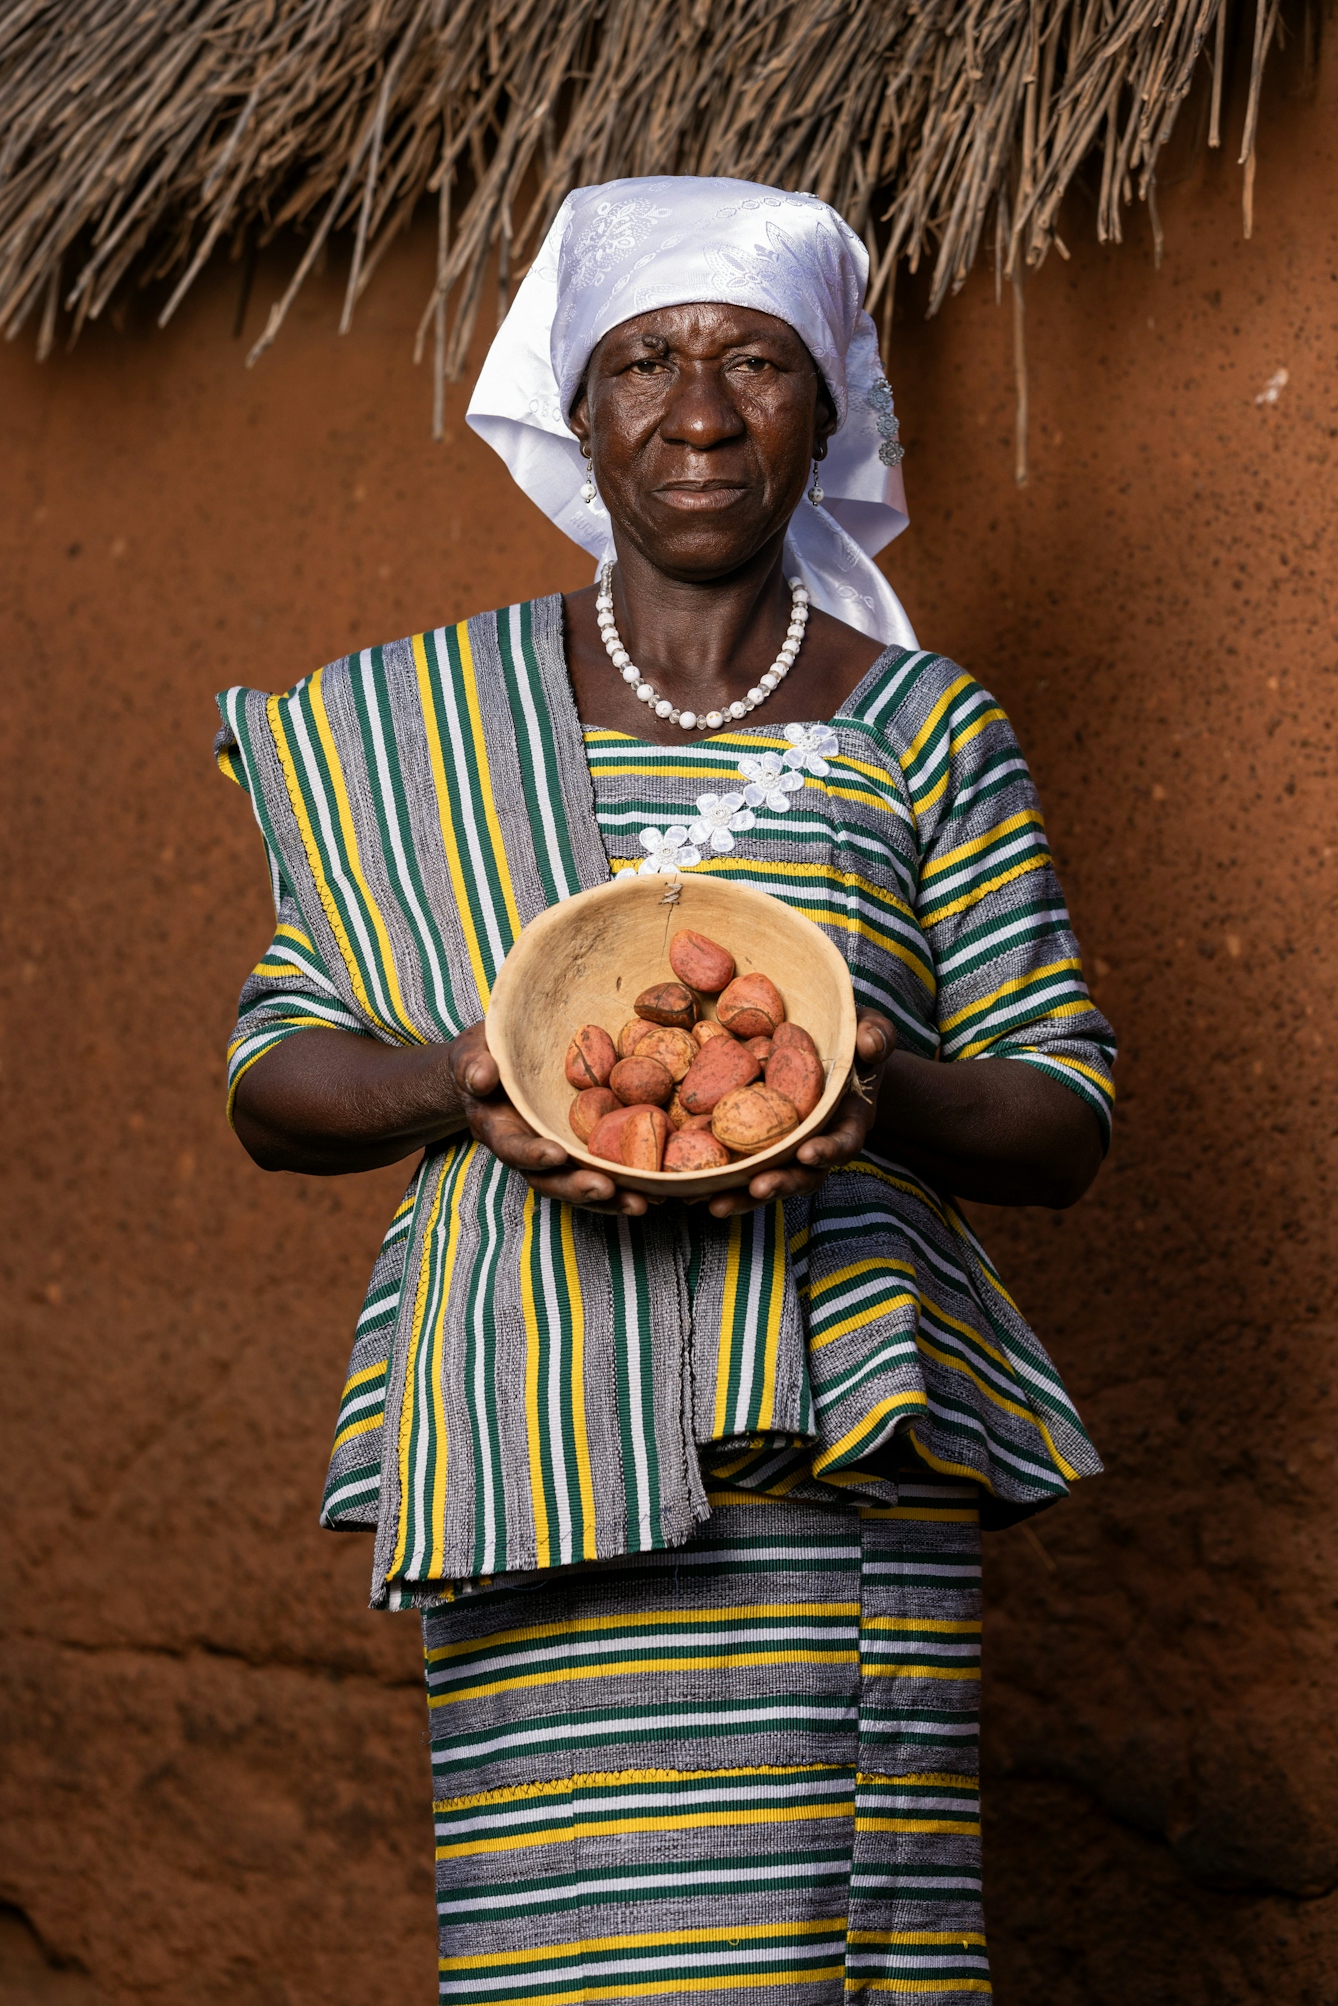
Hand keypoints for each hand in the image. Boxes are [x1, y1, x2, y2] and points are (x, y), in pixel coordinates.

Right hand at [450, 1023, 650, 1216]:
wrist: (499, 1065)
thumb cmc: (486, 1057)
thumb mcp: (472, 1054)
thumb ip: (472, 1065)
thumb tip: (481, 1077)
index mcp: (499, 1129)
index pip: (513, 1147)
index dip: (532, 1155)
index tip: (555, 1155)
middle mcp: (528, 1151)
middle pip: (551, 1180)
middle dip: (579, 1187)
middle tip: (607, 1189)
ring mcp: (556, 1155)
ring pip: (580, 1184)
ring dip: (611, 1198)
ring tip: (642, 1202)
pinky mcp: (581, 1150)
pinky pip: (603, 1171)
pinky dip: (627, 1183)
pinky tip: (658, 1190)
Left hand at [704, 1009, 896, 1219]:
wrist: (828, 1054)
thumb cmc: (851, 1041)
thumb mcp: (870, 1030)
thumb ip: (876, 1035)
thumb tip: (869, 1043)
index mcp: (848, 1120)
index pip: (844, 1142)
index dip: (829, 1151)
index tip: (808, 1153)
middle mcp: (818, 1143)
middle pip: (803, 1175)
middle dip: (781, 1184)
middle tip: (757, 1188)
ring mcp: (787, 1148)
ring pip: (768, 1180)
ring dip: (743, 1195)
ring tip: (715, 1204)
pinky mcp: (759, 1145)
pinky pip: (740, 1167)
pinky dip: (719, 1179)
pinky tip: (689, 1188)